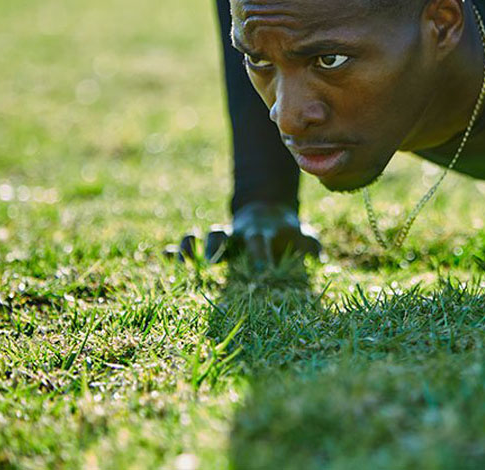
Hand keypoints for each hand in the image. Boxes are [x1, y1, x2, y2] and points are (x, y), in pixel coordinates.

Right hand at [168, 201, 320, 265]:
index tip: (261, 269)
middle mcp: (237, 234)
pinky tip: (166, 259)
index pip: (258, 241)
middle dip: (216, 246)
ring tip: (181, 258)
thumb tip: (318, 255)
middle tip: (212, 262)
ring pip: (201, 238)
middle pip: (222, 234)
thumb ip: (311, 245)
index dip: (259, 253)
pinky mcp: (209, 249)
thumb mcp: (303, 237)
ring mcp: (221, 240)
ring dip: (191, 246)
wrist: (269, 215)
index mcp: (260, 232)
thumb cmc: (289, 233)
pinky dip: (175, 252)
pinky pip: (188, 248)